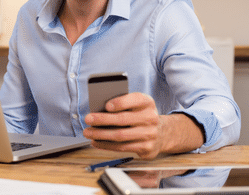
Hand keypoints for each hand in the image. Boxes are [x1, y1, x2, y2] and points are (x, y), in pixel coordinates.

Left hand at [83, 92, 204, 159]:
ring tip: (88, 132)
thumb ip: (122, 104)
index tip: (106, 105)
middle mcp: (150, 118)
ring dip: (101, 134)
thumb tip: (98, 109)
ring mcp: (149, 134)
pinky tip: (96, 141)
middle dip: (102, 119)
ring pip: (121, 135)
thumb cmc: (140, 115)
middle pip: (123, 119)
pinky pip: (122, 147)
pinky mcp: (146, 148)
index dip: (120, 102)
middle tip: (88, 119)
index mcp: (147, 102)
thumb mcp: (136, 105)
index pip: (135, 100)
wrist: (161, 133)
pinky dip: (106, 145)